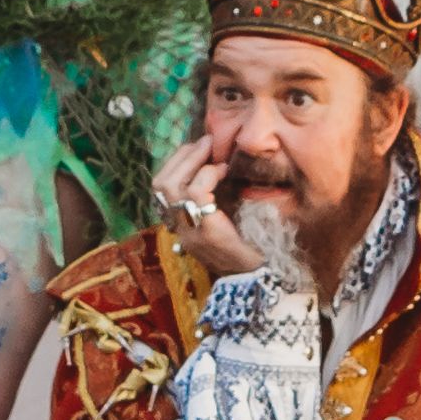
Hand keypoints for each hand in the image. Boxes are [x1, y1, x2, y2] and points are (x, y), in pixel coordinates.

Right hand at [152, 132, 266, 280]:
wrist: (260, 278)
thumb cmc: (248, 245)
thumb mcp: (226, 216)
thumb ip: (217, 195)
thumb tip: (218, 162)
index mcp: (181, 225)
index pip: (160, 189)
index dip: (176, 163)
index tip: (197, 148)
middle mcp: (179, 230)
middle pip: (160, 185)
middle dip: (181, 157)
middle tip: (205, 142)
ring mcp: (189, 233)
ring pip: (171, 187)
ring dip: (192, 161)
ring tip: (212, 151)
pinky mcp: (206, 233)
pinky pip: (195, 194)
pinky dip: (207, 175)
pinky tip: (223, 171)